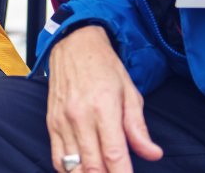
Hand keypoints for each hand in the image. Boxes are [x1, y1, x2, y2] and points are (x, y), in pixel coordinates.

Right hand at [47, 26, 162, 172]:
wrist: (74, 44)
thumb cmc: (105, 67)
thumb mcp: (130, 92)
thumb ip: (138, 127)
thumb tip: (153, 154)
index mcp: (104, 107)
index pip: (114, 154)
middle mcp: (80, 116)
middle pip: (93, 166)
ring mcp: (63, 121)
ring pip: (73, 167)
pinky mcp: (52, 123)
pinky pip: (58, 158)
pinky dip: (70, 171)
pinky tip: (83, 170)